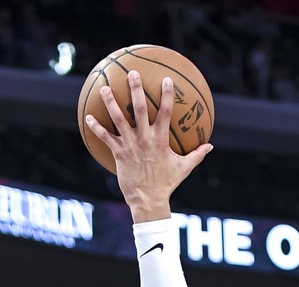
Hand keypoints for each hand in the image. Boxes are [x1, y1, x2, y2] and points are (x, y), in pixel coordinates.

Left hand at [86, 71, 211, 220]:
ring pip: (119, 119)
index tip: (166, 79)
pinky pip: (105, 138)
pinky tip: (87, 117)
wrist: (148, 201)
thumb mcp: (184, 168)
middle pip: (140, 108)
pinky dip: (96, 127)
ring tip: (105, 88)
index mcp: (161, 139)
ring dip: (111, 103)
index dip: (167, 95)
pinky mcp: (119, 154)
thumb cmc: (167, 184)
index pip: (166, 112)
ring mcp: (130, 145)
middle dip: (136, 89)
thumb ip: (197, 155)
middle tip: (132, 73)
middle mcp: (145, 138)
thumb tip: (210, 146)